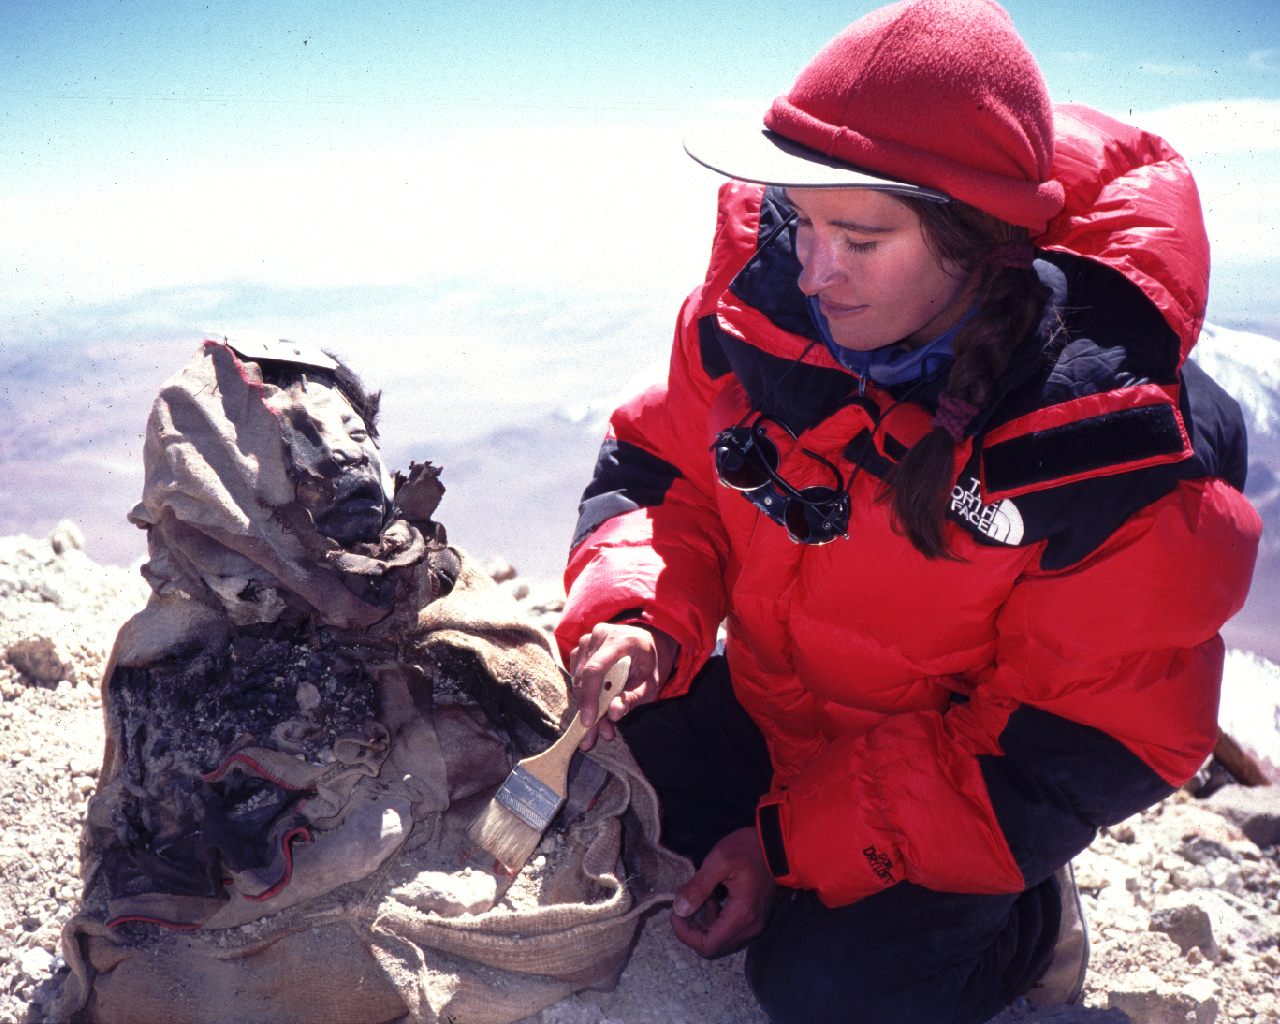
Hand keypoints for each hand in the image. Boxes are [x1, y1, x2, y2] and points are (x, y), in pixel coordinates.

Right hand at [569, 622, 676, 750]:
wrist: (646, 643)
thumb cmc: (650, 663)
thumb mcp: (650, 683)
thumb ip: (633, 698)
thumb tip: (613, 714)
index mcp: (620, 640)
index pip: (595, 669)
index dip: (589, 697)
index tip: (588, 722)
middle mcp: (599, 636)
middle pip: (583, 677)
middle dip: (588, 709)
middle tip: (594, 737)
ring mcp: (587, 641)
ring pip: (577, 680)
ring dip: (586, 706)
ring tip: (601, 727)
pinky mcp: (580, 650)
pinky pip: (575, 678)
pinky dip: (584, 697)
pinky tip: (597, 711)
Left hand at [670, 827, 779, 958]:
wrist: (778, 845)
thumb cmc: (749, 849)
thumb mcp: (719, 861)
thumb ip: (698, 887)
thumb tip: (679, 909)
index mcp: (741, 915)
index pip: (708, 944)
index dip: (686, 934)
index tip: (675, 913)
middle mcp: (750, 927)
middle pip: (714, 947)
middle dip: (692, 932)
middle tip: (682, 908)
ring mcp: (755, 925)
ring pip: (721, 941)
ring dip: (704, 927)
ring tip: (699, 900)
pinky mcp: (755, 919)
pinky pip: (730, 932)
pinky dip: (716, 923)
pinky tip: (713, 901)